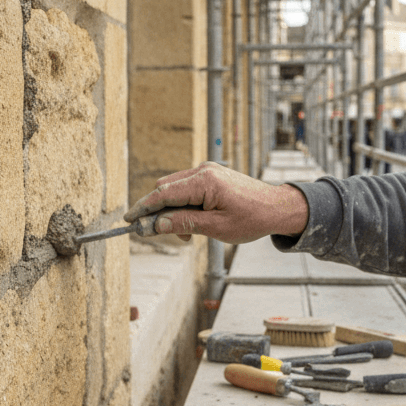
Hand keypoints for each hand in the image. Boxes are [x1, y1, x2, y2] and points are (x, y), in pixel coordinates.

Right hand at [123, 162, 308, 243]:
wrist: (276, 207)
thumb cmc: (251, 218)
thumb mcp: (216, 228)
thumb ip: (184, 224)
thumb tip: (157, 225)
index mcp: (204, 181)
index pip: (163, 193)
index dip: (143, 208)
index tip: (128, 220)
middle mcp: (203, 170)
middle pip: (165, 189)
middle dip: (160, 212)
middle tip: (166, 235)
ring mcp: (207, 170)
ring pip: (174, 188)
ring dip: (173, 210)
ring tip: (189, 233)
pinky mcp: (211, 174)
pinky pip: (187, 187)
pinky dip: (184, 204)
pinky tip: (196, 221)